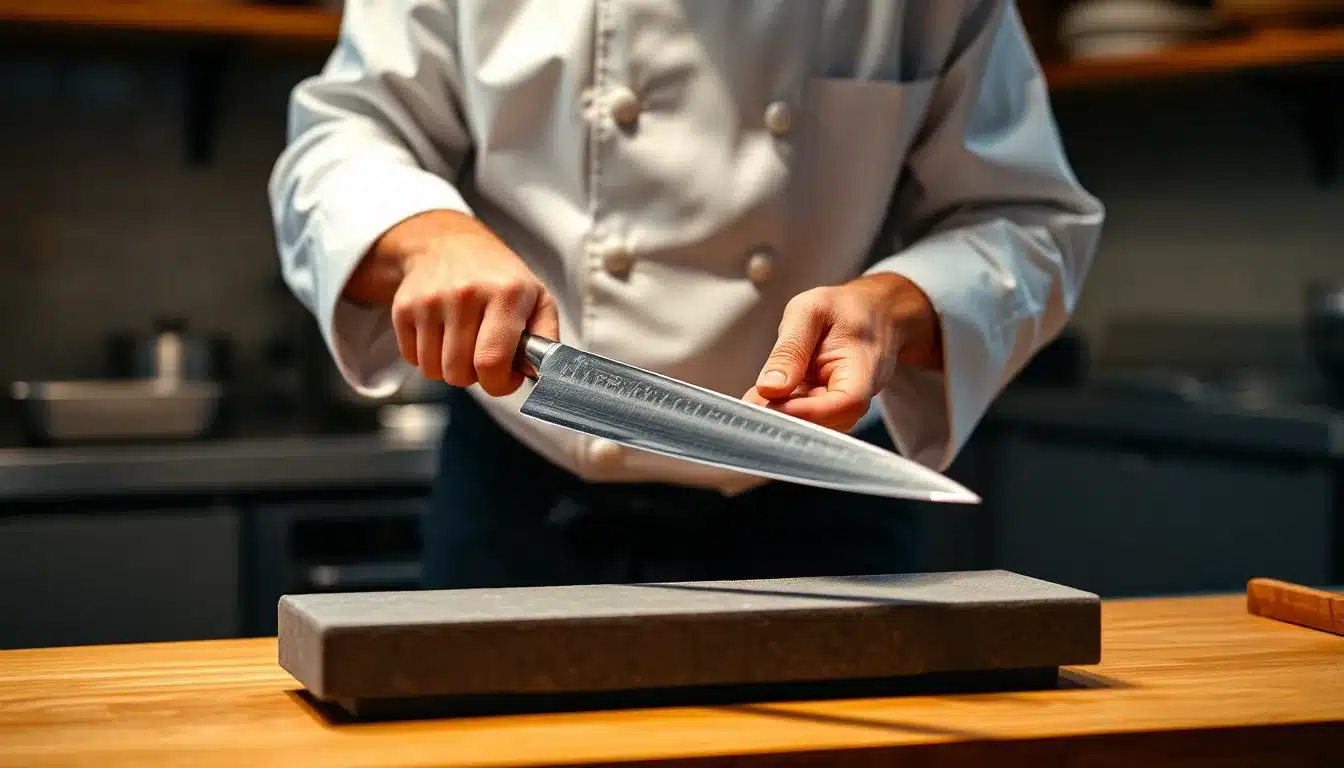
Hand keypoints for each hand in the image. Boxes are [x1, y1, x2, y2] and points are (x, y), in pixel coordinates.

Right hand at [375, 211, 559, 396]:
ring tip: (462, 343)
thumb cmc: (500, 279)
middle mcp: (465, 294)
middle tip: (482, 353)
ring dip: (450, 367)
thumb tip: (543, 375)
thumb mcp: (537, 299)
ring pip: (434, 371)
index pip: (492, 363)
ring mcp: (430, 300)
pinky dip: (427, 356)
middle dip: (474, 376)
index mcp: (506, 294)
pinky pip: (413, 359)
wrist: (450, 244)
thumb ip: (546, 339)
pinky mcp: (403, 307)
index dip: (500, 383)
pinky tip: (441, 335)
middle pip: (459, 373)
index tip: (505, 376)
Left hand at [743, 273, 941, 431]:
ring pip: (813, 424)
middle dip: (786, 416)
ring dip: (781, 415)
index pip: (844, 404)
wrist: (871, 312)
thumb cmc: (844, 308)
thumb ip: (790, 349)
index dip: (807, 411)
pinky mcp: (828, 406)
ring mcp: (843, 405)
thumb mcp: (810, 311)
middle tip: (750, 405)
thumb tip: (770, 387)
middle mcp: (858, 394)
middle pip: (826, 422)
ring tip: (754, 400)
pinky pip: (805, 415)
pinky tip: (763, 398)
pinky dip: (783, 409)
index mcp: (864, 368)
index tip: (772, 403)